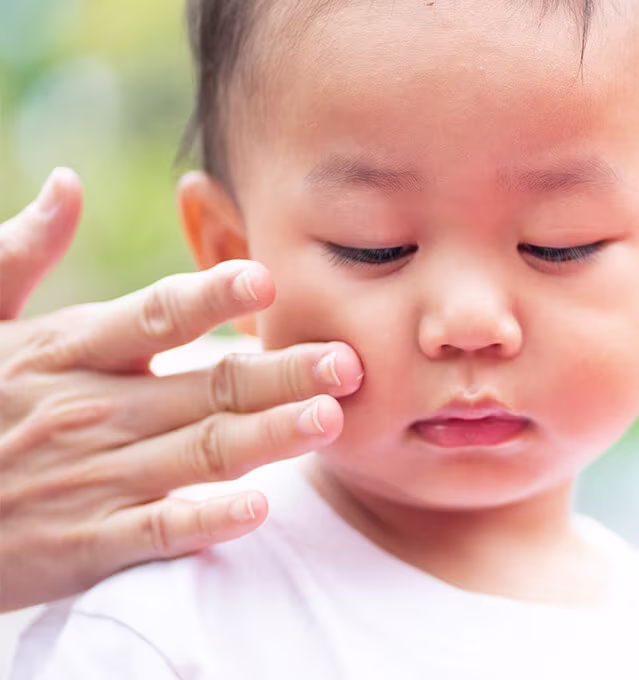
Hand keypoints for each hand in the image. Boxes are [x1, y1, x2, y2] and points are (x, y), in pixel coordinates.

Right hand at [0, 168, 362, 610]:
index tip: (266, 277)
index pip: (153, 316)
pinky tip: (260, 508)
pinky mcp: (87, 543)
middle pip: (205, 387)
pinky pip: (160, 529)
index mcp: (67, 351)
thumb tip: (67, 182)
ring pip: (199, 453)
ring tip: (328, 419)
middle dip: (280, 374)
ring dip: (268, 438)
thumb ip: (22, 251)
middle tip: (348, 362)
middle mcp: (89, 410)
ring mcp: (92, 478)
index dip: (210, 296)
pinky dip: (208, 520)